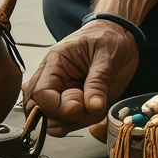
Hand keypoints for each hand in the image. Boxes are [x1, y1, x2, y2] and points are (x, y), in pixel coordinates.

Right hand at [23, 21, 138, 135]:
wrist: (118, 35)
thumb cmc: (108, 37)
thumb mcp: (107, 54)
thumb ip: (99, 81)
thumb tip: (93, 106)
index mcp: (55, 63)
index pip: (40, 94)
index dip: (58, 108)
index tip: (80, 107)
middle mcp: (52, 80)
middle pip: (39, 112)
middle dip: (64, 117)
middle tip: (88, 106)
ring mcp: (61, 93)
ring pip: (52, 122)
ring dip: (75, 122)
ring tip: (96, 104)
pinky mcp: (71, 102)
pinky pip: (67, 123)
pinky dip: (81, 122)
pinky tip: (95, 109)